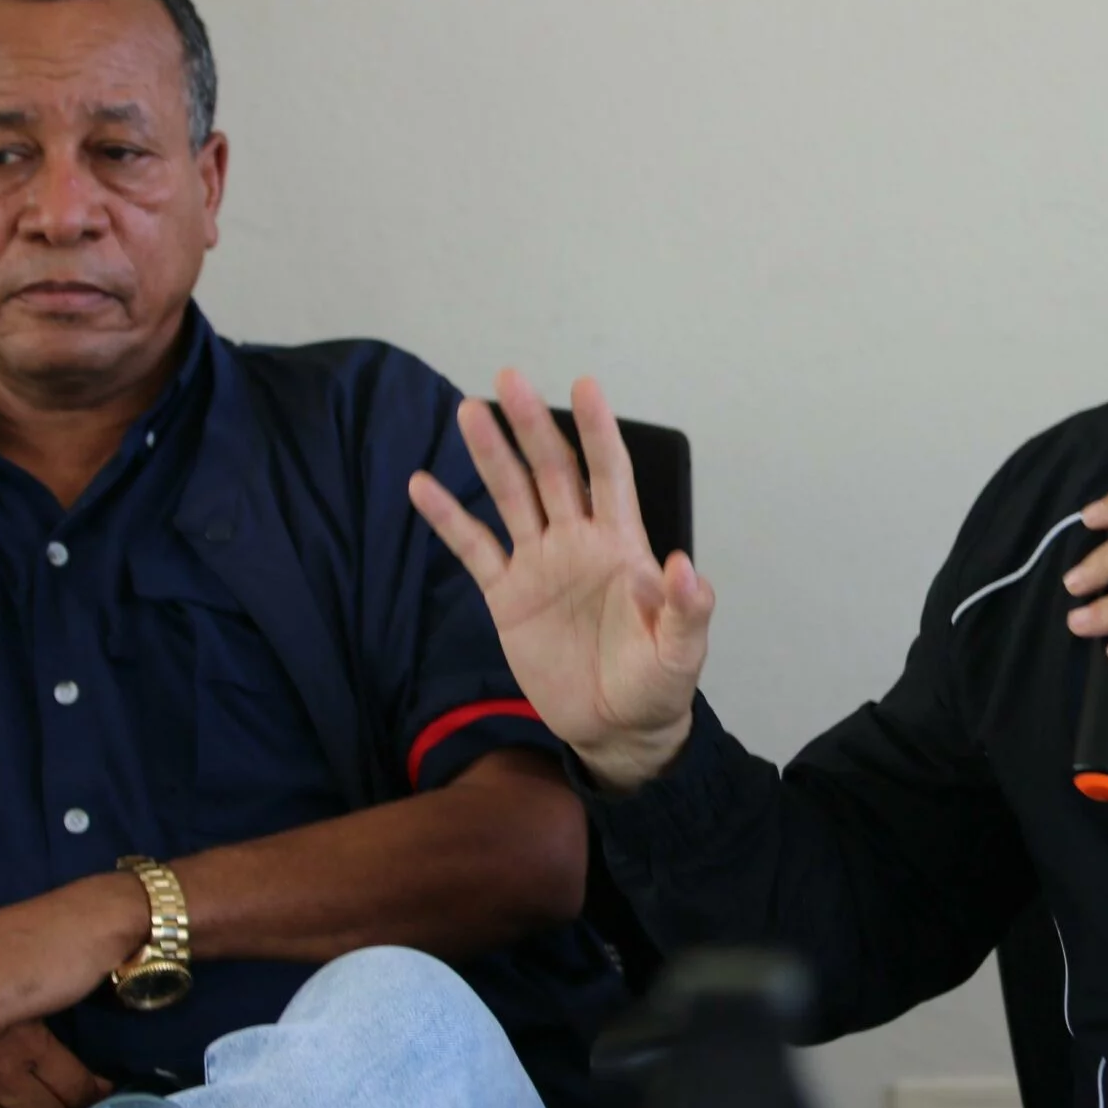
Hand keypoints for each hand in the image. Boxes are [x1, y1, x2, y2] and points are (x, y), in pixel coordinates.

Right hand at [410, 372, 714, 794]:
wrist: (617, 728)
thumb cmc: (657, 684)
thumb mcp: (681, 652)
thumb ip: (685, 610)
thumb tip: (683, 566)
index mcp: (622, 546)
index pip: (609, 475)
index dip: (598, 432)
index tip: (586, 385)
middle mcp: (577, 542)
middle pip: (552, 472)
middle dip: (532, 426)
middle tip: (509, 379)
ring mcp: (540, 564)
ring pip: (510, 497)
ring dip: (490, 455)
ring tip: (469, 411)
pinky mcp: (507, 596)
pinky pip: (473, 549)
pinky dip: (447, 519)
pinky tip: (421, 486)